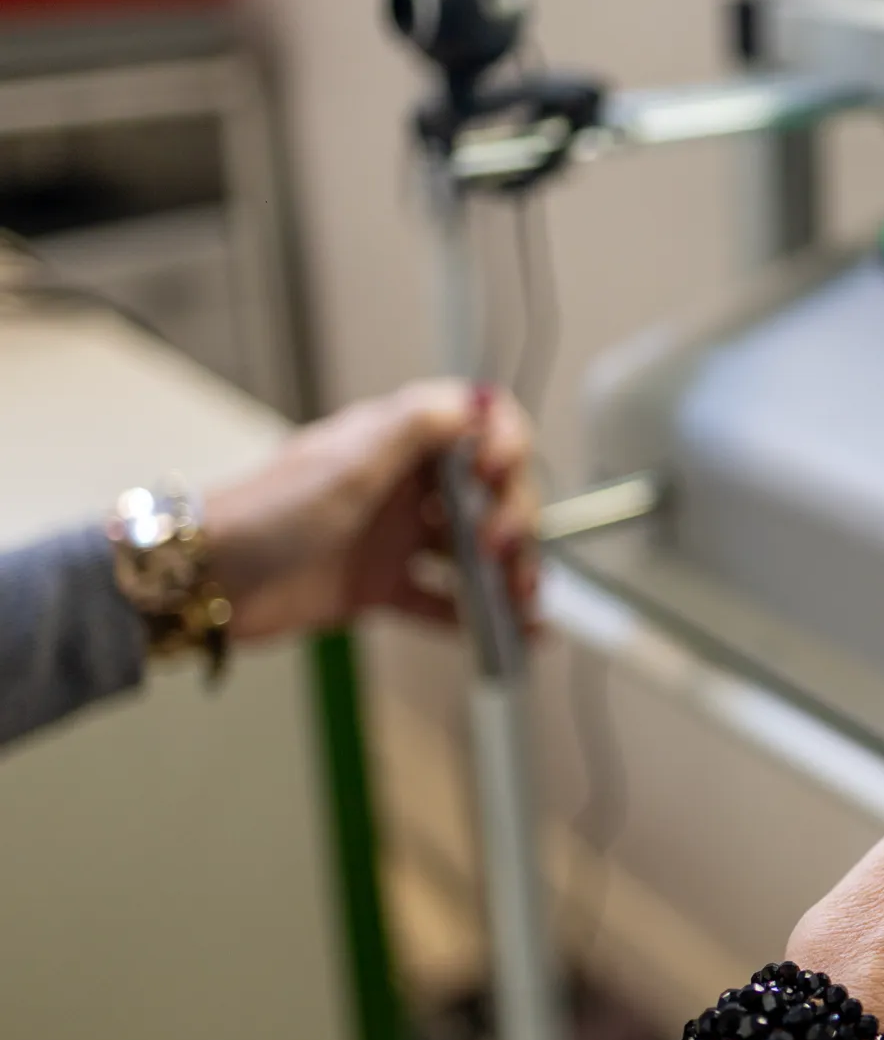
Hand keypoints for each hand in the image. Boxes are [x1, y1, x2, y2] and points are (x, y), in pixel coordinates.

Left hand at [206, 380, 538, 640]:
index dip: (503, 445)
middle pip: (488, 494)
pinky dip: (479, 619)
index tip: (496, 476)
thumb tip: (476, 401)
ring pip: (474, 551)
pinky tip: (511, 637)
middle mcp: (404, 486)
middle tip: (500, 553)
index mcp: (396, 443)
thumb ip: (414, 429)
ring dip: (508, 573)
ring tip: (522, 605)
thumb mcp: (346, 465)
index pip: (476, 425)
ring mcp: (395, 538)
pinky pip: (445, 602)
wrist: (206, 583)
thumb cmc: (265, 515)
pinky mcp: (383, 587)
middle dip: (512, 521)